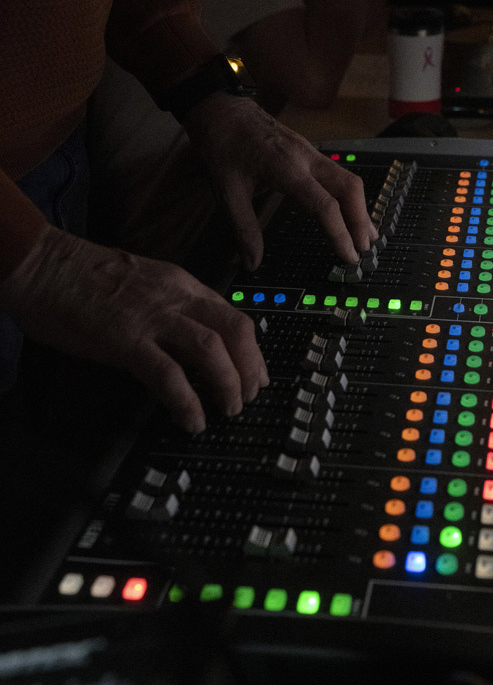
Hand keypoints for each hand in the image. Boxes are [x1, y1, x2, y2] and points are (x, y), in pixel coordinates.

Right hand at [0, 224, 267, 432]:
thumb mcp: (143, 285)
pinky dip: (187, 401)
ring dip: (227, 384)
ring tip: (229, 409)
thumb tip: (192, 338)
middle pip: (235, 331)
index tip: (258, 375)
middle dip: (250, 368)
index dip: (253, 350)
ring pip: (211, 350)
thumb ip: (171, 308)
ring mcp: (151, 318)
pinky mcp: (124, 339)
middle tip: (250, 396)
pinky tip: (192, 419)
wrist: (41, 265)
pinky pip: (168, 374)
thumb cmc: (82, 276)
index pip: (234, 315)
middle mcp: (175, 298)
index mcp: (181, 285)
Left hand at [183, 94, 375, 268]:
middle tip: (364, 249)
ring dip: (360, 208)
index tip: (348, 256)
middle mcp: (306, 158)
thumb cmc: (223, 146)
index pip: (325, 205)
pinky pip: (338, 174)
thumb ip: (243, 229)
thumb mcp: (227, 192)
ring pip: (348, 180)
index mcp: (287, 168)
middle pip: (349, 188)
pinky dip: (349, 196)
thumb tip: (251, 263)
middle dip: (361, 220)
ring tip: (365, 235)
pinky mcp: (309, 152)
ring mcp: (310, 152)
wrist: (222, 110)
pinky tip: (349, 211)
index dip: (340, 233)